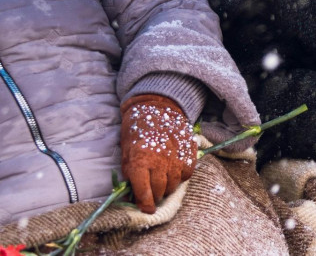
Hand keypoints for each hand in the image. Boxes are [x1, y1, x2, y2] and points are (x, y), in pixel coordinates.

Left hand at [120, 94, 196, 213]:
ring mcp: (176, 159)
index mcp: (139, 162)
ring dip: (166, 186)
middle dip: (153, 195)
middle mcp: (159, 163)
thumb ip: (130, 174)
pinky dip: (179, 176)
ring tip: (161, 178)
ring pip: (173, 186)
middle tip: (150, 191)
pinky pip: (186, 176)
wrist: (157, 106)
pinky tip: (173, 168)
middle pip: (159, 192)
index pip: (144, 193)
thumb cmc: (137, 130)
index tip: (145, 208)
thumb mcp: (126, 152)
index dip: (144, 204)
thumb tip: (132, 195)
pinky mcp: (189, 155)